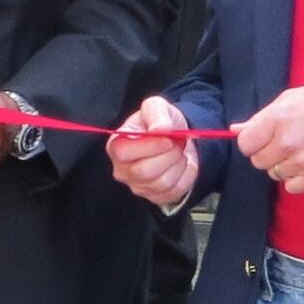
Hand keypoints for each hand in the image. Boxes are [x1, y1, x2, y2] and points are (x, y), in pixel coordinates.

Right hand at [109, 95, 198, 209]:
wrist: (174, 137)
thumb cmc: (159, 122)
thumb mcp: (157, 107)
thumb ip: (156, 113)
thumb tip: (160, 129)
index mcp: (116, 145)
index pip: (123, 152)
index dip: (149, 146)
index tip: (166, 138)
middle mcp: (123, 169)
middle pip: (145, 171)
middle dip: (168, 155)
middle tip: (175, 143)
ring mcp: (138, 186)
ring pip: (162, 183)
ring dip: (178, 164)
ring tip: (178, 152)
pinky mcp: (156, 197)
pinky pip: (175, 192)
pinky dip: (186, 176)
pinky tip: (184, 164)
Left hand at [233, 81, 303, 195]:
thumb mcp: (289, 99)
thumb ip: (261, 117)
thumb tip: (236, 130)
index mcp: (277, 119)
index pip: (245, 144)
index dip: (251, 142)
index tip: (260, 139)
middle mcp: (286, 142)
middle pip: (258, 161)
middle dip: (266, 153)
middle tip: (282, 143)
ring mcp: (301, 161)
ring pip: (274, 174)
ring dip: (282, 165)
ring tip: (298, 151)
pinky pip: (292, 187)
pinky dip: (296, 179)